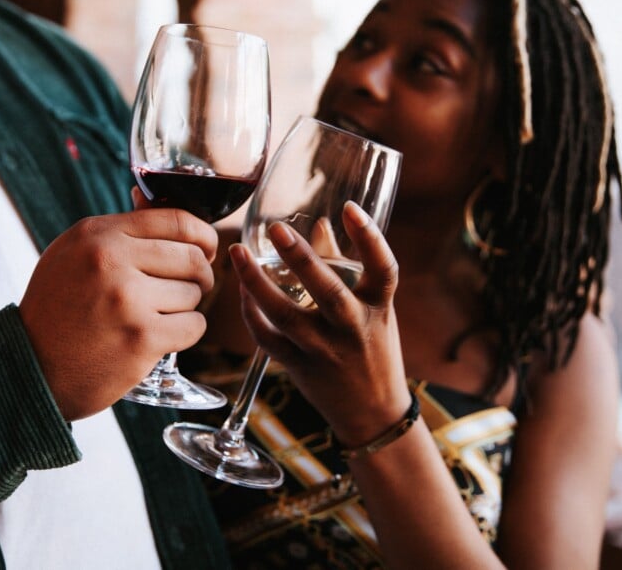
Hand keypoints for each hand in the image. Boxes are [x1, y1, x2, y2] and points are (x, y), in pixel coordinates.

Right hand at [20, 206, 217, 419]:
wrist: (31, 367)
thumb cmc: (58, 309)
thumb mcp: (74, 254)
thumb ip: (119, 232)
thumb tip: (169, 207)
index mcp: (97, 234)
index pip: (177, 220)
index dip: (202, 235)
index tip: (206, 249)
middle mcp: (111, 261)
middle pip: (192, 258)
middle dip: (200, 274)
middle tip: (191, 287)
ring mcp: (127, 300)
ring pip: (194, 294)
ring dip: (186, 307)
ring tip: (159, 315)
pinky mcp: (141, 338)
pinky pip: (193, 326)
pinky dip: (185, 332)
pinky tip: (162, 336)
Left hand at [229, 202, 408, 445]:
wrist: (373, 412)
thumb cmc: (373, 348)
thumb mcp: (372, 309)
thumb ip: (346, 266)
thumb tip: (321, 224)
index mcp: (379, 308)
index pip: (384, 268)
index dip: (369, 237)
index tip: (351, 208)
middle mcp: (354, 328)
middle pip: (328, 291)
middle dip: (300, 258)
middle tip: (277, 228)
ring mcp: (324, 350)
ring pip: (284, 315)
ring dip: (256, 282)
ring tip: (237, 252)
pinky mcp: (299, 366)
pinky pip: (266, 337)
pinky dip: (250, 311)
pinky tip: (240, 288)